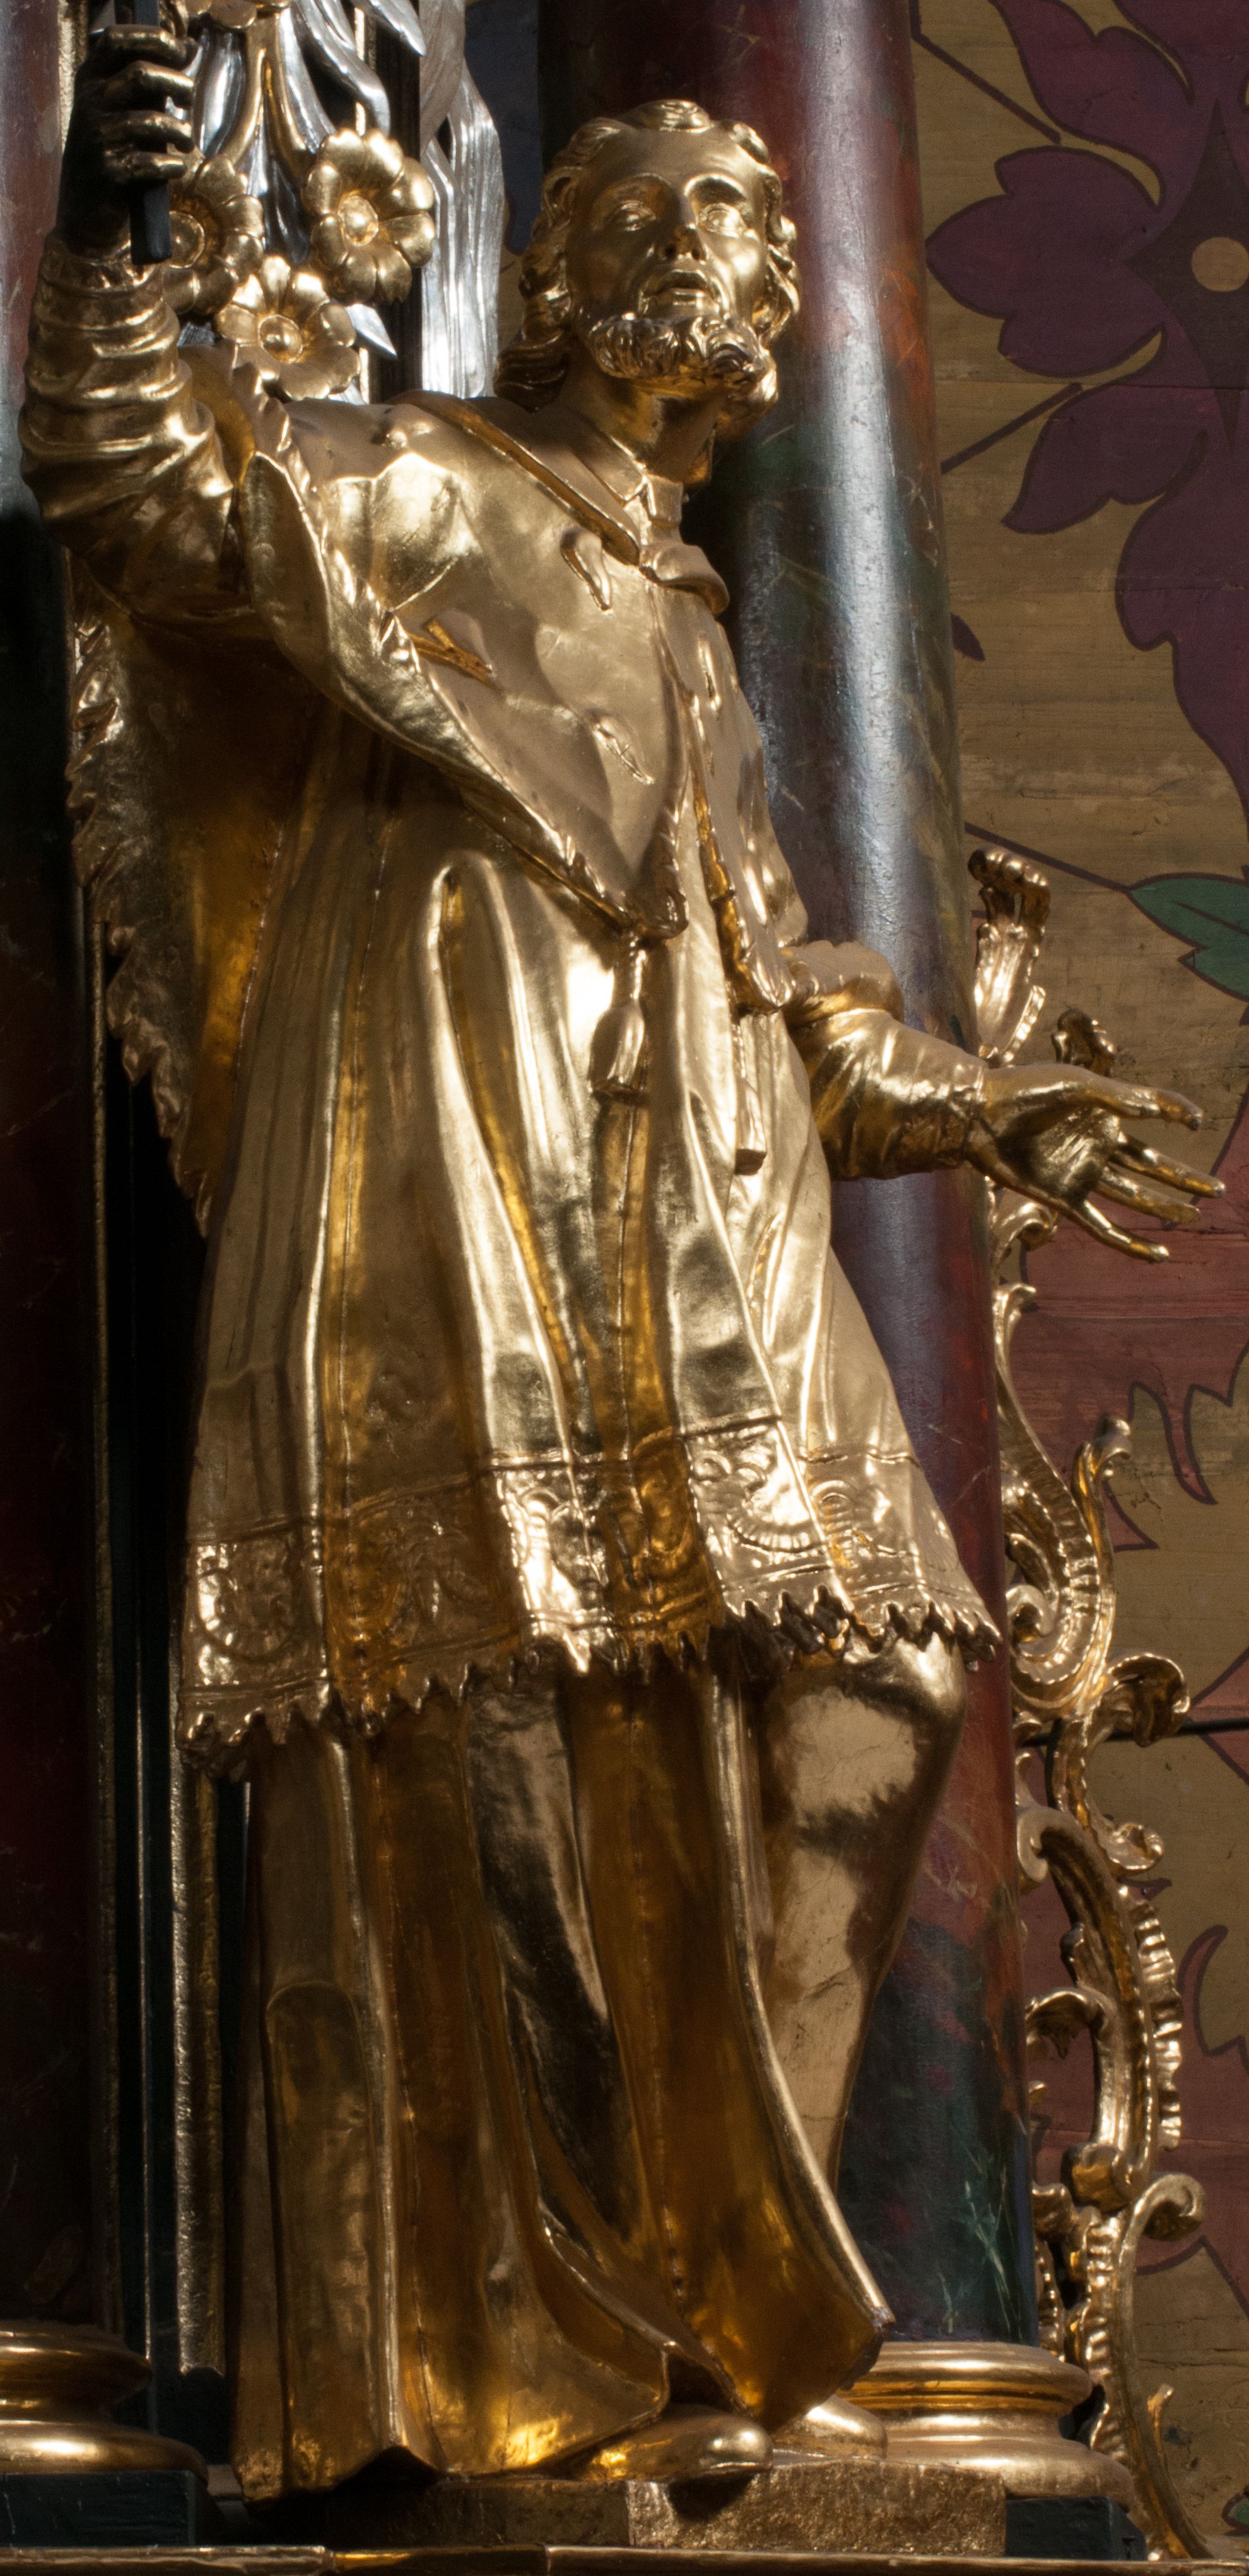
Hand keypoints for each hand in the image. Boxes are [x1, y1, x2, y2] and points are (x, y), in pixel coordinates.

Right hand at [57, 22, 196, 258]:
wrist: (85, 214)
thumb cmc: (114, 153)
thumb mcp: (126, 108)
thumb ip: (153, 78)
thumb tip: (190, 45)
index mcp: (90, 80)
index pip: (118, 40)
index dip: (153, 39)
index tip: (182, 52)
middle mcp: (89, 103)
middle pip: (141, 74)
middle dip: (177, 84)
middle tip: (190, 99)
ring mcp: (97, 137)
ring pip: (151, 121)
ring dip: (180, 130)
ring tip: (187, 142)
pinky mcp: (109, 172)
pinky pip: (152, 162)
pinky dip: (173, 165)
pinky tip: (176, 168)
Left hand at [966, 1063, 1221, 1259]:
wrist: (978, 1117)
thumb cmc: (1024, 1090)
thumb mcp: (1077, 1085)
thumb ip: (1121, 1098)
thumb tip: (1165, 1111)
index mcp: (1102, 1111)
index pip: (1151, 1115)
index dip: (1175, 1114)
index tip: (1197, 1121)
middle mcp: (1096, 1144)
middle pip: (1152, 1166)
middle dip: (1184, 1178)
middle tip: (1218, 1189)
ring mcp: (1081, 1173)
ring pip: (1134, 1196)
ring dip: (1165, 1207)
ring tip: (1195, 1216)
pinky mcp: (1062, 1199)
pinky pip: (1102, 1227)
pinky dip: (1130, 1244)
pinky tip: (1158, 1254)